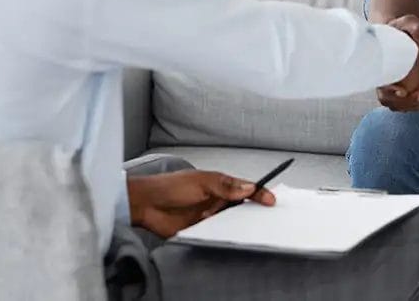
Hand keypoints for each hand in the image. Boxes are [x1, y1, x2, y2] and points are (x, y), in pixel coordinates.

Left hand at [127, 170, 274, 237]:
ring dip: (237, 224)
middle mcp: (217, 199)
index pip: (245, 188)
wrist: (147, 204)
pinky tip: (228, 236)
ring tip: (248, 228)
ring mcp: (210, 215)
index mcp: (220, 184)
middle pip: (241, 205)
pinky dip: (224, 234)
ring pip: (231, 221)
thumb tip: (248, 187)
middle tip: (265, 216)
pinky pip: (217, 233)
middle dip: (252, 210)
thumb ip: (225, 186)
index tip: (271, 200)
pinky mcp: (202, 229)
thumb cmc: (171, 187)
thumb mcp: (201, 182)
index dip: (259, 193)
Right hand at [376, 15, 418, 111]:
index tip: (401, 91)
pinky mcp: (398, 88)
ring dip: (413, 105)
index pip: (378, 83)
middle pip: (388, 99)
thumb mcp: (410, 22)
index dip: (388, 91)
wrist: (396, 32)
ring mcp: (389, 85)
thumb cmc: (401, 28)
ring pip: (397, 104)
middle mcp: (381, 77)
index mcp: (378, 63)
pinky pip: (404, 102)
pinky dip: (416, 103)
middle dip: (406, 102)